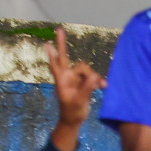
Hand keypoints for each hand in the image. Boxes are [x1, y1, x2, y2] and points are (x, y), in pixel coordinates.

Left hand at [46, 26, 105, 150]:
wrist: (74, 121)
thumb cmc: (72, 112)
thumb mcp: (79, 101)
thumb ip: (86, 88)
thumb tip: (93, 76)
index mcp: (62, 81)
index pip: (56, 64)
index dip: (52, 54)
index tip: (46, 43)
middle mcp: (68, 77)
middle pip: (64, 57)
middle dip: (62, 44)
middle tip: (58, 30)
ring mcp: (75, 79)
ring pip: (86, 69)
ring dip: (94, 76)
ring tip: (102, 86)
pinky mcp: (83, 82)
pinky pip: (92, 77)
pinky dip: (98, 81)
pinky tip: (104, 86)